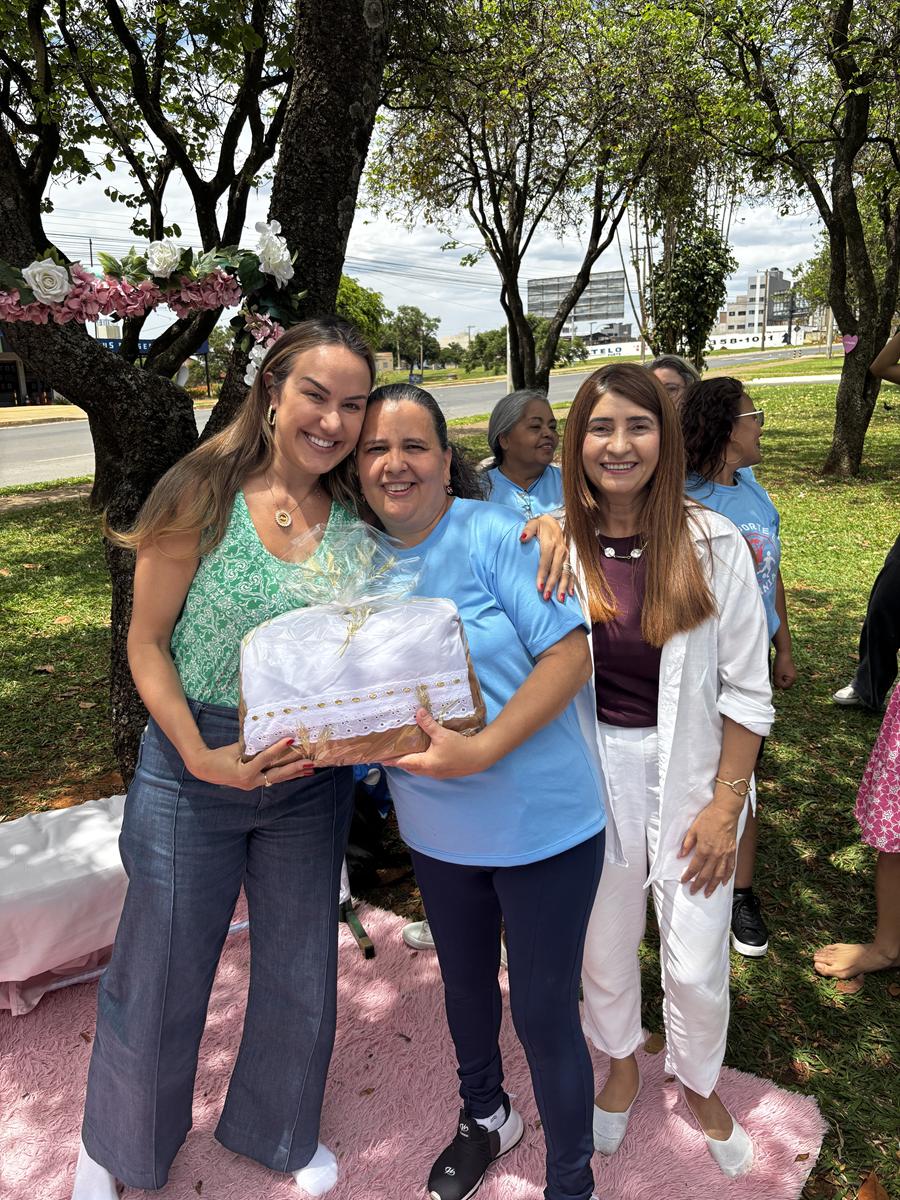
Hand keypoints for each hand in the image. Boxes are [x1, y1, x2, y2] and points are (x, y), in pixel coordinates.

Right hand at [187, 737, 314, 788]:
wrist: (204, 768)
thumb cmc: (219, 755)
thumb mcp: (235, 749)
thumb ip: (252, 745)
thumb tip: (269, 736)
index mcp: (244, 772)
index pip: (265, 759)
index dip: (278, 749)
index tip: (291, 740)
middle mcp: (250, 781)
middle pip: (277, 775)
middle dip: (295, 769)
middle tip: (310, 763)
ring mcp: (252, 785)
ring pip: (277, 779)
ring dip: (293, 774)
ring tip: (309, 770)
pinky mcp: (253, 784)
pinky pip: (271, 779)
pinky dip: (283, 775)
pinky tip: (296, 772)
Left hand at [383, 708, 491, 777]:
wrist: (479, 757)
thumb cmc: (460, 747)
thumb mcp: (442, 734)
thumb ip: (428, 724)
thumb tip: (417, 711)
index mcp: (425, 763)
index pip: (403, 762)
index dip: (392, 761)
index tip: (381, 759)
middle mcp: (429, 771)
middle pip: (409, 768)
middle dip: (400, 763)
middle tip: (391, 756)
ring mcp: (437, 774)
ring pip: (418, 770)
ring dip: (410, 764)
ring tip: (404, 755)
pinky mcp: (443, 773)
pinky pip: (427, 770)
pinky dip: (420, 765)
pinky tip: (422, 757)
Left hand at [521, 514, 574, 600]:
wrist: (552, 522)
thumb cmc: (539, 525)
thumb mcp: (532, 524)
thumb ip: (527, 530)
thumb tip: (522, 538)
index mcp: (550, 543)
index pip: (546, 561)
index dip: (542, 574)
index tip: (539, 587)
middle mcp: (560, 550)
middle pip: (556, 569)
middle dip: (552, 584)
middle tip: (546, 597)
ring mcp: (566, 555)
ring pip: (565, 572)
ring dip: (563, 586)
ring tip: (560, 600)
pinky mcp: (568, 558)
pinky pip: (571, 572)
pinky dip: (571, 583)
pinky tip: (570, 594)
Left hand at [678, 800, 739, 895]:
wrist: (726, 811)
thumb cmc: (708, 818)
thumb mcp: (693, 829)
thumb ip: (687, 844)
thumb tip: (680, 856)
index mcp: (703, 850)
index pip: (694, 867)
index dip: (688, 876)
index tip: (683, 882)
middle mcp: (715, 855)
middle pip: (706, 874)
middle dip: (699, 885)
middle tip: (694, 892)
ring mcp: (725, 855)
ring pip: (719, 875)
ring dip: (713, 886)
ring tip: (708, 893)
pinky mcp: (732, 852)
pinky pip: (730, 868)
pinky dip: (727, 877)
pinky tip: (724, 883)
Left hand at [772, 649, 796, 688]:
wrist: (783, 652)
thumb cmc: (780, 664)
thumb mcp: (777, 675)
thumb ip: (777, 683)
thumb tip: (777, 688)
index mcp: (792, 679)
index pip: (784, 687)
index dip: (778, 684)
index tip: (775, 678)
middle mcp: (794, 676)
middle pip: (785, 684)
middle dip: (779, 681)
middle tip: (775, 675)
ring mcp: (792, 673)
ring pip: (784, 679)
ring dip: (779, 677)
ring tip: (776, 672)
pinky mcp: (789, 670)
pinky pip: (784, 675)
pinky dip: (780, 674)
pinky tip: (777, 669)